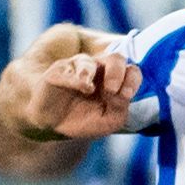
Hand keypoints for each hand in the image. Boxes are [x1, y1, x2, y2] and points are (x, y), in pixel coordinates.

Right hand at [0, 27, 139, 142]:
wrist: (51, 126)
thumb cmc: (82, 120)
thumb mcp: (108, 122)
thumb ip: (120, 109)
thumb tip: (121, 94)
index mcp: (113, 81)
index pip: (131, 70)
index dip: (132, 80)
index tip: (126, 96)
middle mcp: (97, 70)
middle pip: (115, 58)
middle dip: (117, 72)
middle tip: (112, 90)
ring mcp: (75, 69)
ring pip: (88, 61)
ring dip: (92, 73)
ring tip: (90, 89)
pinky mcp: (56, 73)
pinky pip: (66, 71)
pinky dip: (75, 79)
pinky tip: (82, 87)